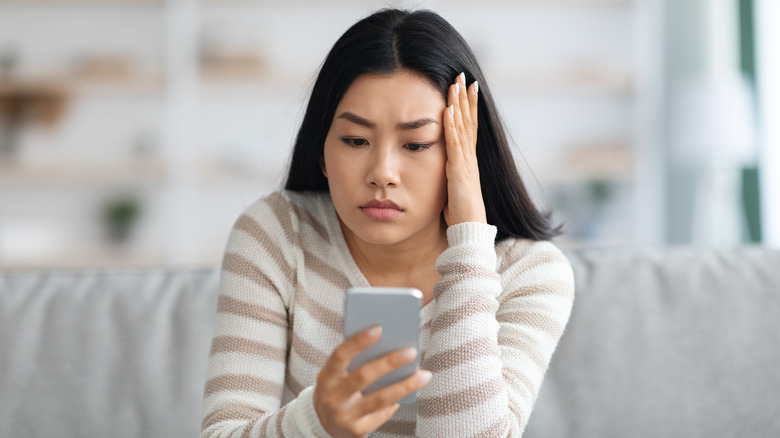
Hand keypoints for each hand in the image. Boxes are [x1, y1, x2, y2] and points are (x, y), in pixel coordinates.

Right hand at [313, 325, 431, 437]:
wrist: (324, 423)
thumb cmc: (338, 388)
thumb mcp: (338, 374)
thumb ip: (355, 361)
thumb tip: (390, 345)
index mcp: (327, 375)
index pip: (340, 355)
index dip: (358, 342)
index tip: (379, 328)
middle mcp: (333, 396)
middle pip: (363, 376)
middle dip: (389, 363)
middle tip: (411, 351)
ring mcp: (345, 415)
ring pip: (379, 399)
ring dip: (405, 386)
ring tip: (424, 375)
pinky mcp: (357, 430)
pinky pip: (383, 413)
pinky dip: (396, 401)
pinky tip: (410, 392)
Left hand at [443, 72, 486, 225]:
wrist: (469, 230)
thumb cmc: (460, 213)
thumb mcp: (452, 187)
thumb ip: (449, 173)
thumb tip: (441, 165)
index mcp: (467, 160)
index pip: (469, 127)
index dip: (468, 106)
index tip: (466, 86)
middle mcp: (469, 158)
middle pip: (468, 121)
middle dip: (465, 97)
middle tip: (463, 75)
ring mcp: (466, 163)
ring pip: (463, 128)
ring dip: (459, 104)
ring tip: (456, 84)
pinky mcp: (459, 172)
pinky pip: (455, 145)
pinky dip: (451, 126)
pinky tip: (447, 110)